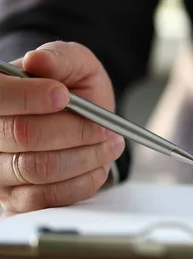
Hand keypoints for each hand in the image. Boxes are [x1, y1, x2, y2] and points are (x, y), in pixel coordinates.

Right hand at [0, 41, 124, 212]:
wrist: (83, 118)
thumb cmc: (72, 89)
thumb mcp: (73, 63)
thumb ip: (59, 58)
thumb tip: (39, 60)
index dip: (30, 98)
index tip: (64, 96)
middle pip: (23, 136)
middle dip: (73, 131)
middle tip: (104, 127)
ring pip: (39, 169)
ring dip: (85, 156)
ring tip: (110, 142)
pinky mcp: (16, 200)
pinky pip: (49, 197)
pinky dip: (82, 180)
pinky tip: (98, 164)